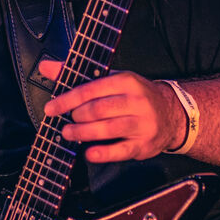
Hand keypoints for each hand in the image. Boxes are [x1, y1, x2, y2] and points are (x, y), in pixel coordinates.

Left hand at [39, 60, 185, 162]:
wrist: (172, 113)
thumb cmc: (133, 96)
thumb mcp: (111, 79)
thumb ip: (77, 74)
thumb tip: (47, 66)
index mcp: (125, 81)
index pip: (90, 90)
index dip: (66, 100)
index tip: (51, 109)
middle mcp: (136, 101)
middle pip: (98, 110)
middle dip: (76, 117)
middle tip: (64, 122)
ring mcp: (142, 124)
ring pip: (107, 129)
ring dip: (83, 134)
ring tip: (68, 134)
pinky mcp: (144, 144)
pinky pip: (120, 151)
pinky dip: (102, 153)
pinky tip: (88, 153)